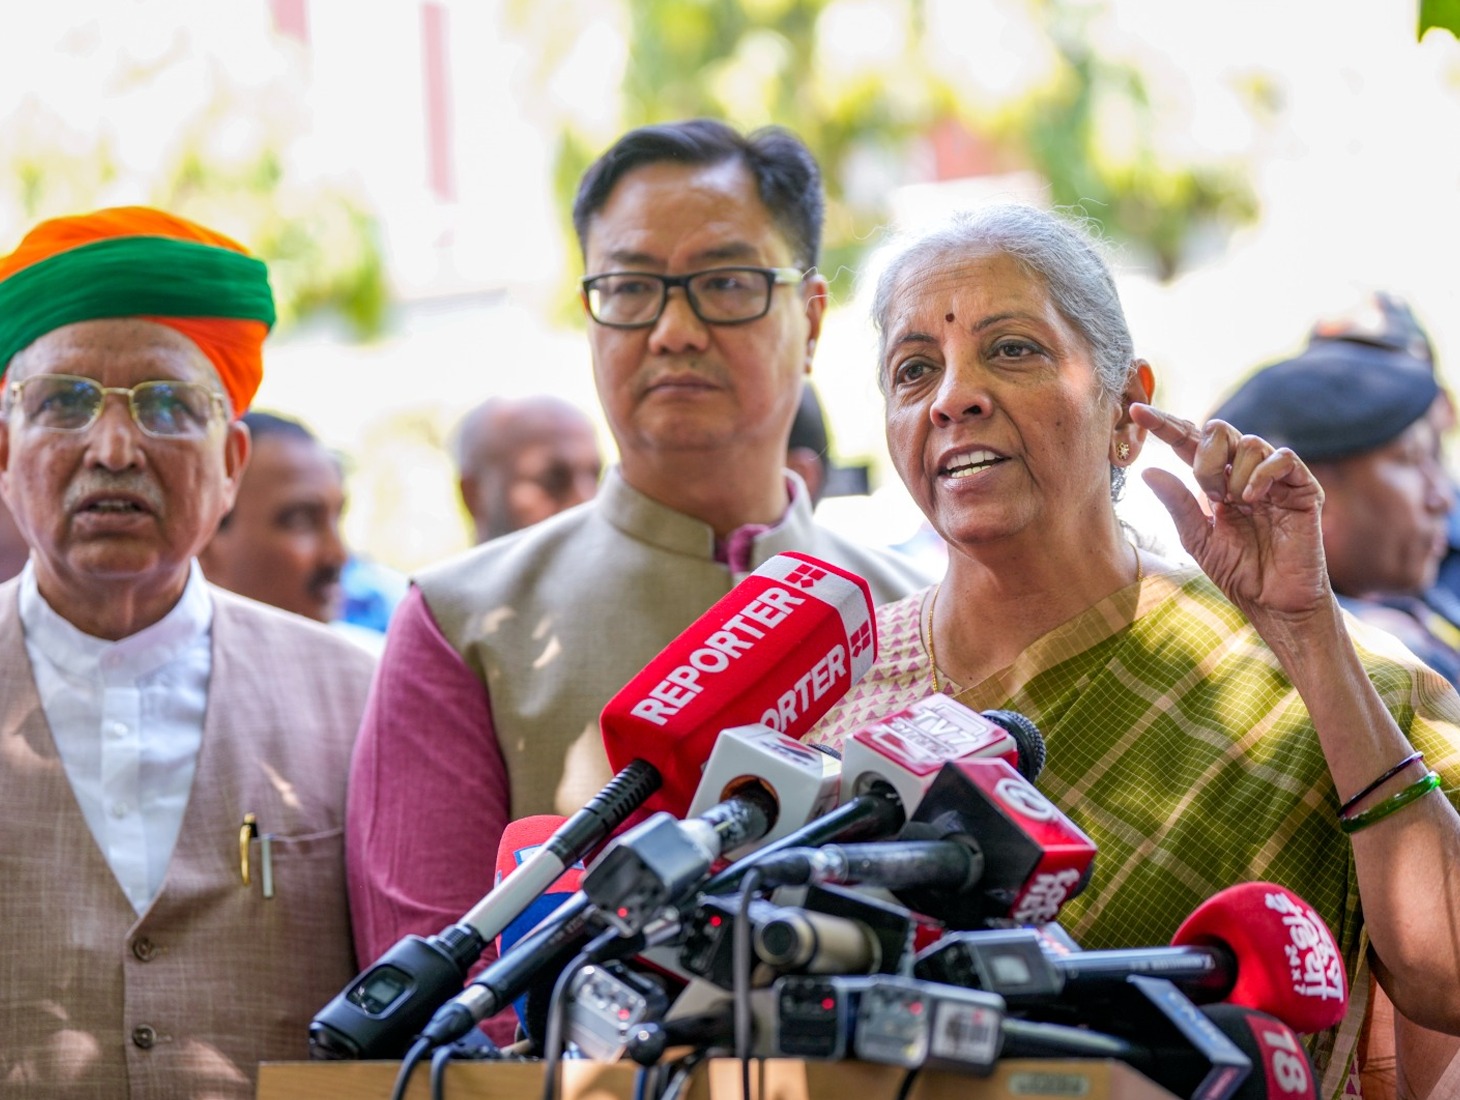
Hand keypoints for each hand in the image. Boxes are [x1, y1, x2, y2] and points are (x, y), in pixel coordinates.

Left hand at [1131, 403, 1330, 621]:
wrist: (1274, 602)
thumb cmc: (1237, 571)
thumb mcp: (1196, 538)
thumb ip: (1177, 503)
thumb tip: (1147, 470)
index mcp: (1215, 481)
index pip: (1188, 442)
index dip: (1164, 425)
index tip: (1136, 411)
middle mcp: (1243, 473)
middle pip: (1218, 430)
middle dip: (1206, 458)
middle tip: (1211, 495)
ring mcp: (1274, 479)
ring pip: (1248, 442)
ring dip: (1233, 474)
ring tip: (1235, 505)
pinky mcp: (1303, 488)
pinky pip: (1282, 458)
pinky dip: (1261, 474)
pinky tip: (1250, 499)